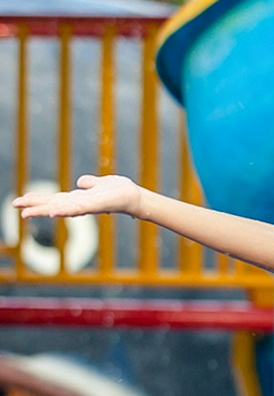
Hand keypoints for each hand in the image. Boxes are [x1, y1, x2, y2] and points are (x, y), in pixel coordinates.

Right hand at [14, 174, 142, 218]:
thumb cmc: (119, 191)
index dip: (37, 200)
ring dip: (44, 210)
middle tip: (15, 206)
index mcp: (78, 199)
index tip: (20, 202)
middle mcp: (80, 204)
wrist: (135, 197)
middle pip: (52, 204)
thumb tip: (80, 182)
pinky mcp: (96, 206)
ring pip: (61, 208)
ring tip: (27, 213)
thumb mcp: (99, 183)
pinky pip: (78, 208)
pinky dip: (65, 210)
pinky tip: (52, 212)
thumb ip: (89, 183)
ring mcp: (87, 206)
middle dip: (34, 206)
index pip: (53, 199)